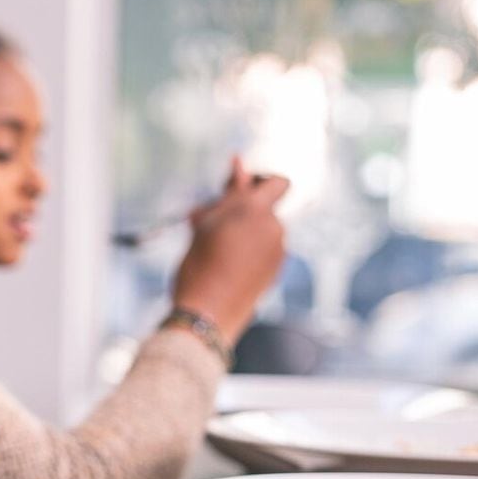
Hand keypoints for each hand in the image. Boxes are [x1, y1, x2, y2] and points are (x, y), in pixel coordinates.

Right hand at [170, 155, 289, 343]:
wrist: (207, 316)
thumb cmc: (199, 267)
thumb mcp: (206, 224)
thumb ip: (228, 192)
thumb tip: (238, 162)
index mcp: (256, 211)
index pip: (278, 182)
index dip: (260, 180)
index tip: (236, 190)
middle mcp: (275, 229)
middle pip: (267, 206)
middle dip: (244, 210)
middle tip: (213, 223)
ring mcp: (278, 252)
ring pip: (263, 229)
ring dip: (244, 231)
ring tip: (214, 248)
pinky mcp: (276, 271)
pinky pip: (265, 249)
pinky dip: (249, 250)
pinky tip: (226, 266)